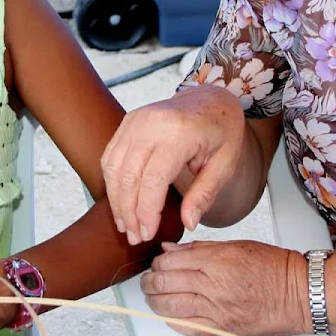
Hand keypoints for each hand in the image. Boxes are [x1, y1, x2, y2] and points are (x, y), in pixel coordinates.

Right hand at [102, 85, 245, 243]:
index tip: (148, 233)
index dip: (146, 212)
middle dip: (129, 212)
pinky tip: (120, 203)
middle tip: (135, 237)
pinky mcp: (128, 121)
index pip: (153, 180)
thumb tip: (189, 223)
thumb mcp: (225, 163)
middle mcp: (152, 123)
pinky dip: (112, 182)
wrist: (211, 99)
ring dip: (116, 201)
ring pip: (113, 168)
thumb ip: (205, 193)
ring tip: (126, 226)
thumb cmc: (221, 131)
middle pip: (129, 177)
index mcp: (180, 132)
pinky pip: (110, 156)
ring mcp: (136, 119)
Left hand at [140, 241, 307, 335]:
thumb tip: (170, 250)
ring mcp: (217, 311)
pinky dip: (172, 320)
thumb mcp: (237, 245)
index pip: (171, 261)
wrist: (301, 295)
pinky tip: (170, 314)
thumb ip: (199, 249)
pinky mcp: (222, 331)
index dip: (158, 262)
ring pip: (169, 307)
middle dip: (150, 281)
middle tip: (148, 279)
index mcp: (219, 260)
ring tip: (153, 295)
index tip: (157, 262)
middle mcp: (215, 286)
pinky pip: (186, 327)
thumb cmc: (276, 268)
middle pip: (165, 283)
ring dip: (155, 301)